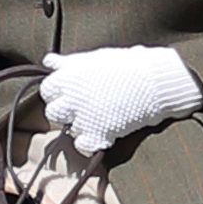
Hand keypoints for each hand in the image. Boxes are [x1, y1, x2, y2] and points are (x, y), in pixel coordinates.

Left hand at [39, 44, 202, 154]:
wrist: (155, 81)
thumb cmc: (127, 65)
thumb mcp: (95, 58)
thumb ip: (68, 63)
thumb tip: (49, 61)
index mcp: (68, 77)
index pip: (47, 90)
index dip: (58, 92)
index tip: (71, 92)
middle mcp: (71, 98)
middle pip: (54, 112)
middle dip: (66, 110)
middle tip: (84, 106)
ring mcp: (84, 118)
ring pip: (70, 129)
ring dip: (81, 125)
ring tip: (100, 116)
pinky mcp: (99, 133)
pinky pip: (83, 145)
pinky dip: (91, 141)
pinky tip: (103, 131)